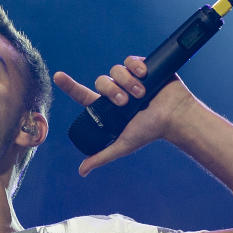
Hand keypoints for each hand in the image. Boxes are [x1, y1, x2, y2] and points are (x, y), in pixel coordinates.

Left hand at [54, 56, 196, 175]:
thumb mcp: (122, 145)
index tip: (57, 76)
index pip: (83, 95)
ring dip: (126, 81)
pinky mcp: (142, 67)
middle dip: (112, 90)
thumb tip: (81, 172)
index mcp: (108, 107)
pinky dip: (135, 66)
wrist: (175, 116)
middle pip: (101, 82)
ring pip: (115, 70)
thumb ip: (102, 156)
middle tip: (126, 102)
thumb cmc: (151, 131)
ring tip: (141, 93)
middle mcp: (117, 91)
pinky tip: (144, 74)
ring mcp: (129, 78)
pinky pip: (129, 61)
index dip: (69, 85)